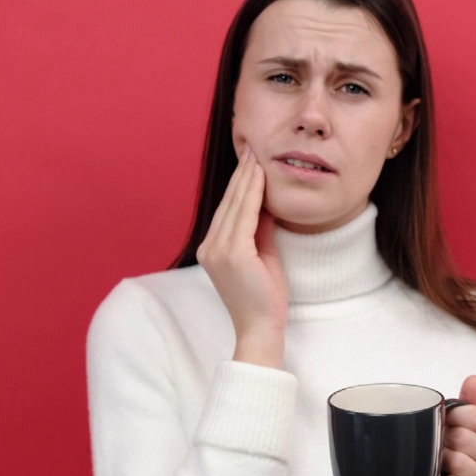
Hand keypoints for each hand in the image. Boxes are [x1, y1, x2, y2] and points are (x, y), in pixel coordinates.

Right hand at [196, 145, 287, 365]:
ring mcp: (218, 251)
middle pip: (228, 202)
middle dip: (242, 174)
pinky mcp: (232, 254)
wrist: (261, 327)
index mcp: (212, 249)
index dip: (239, 183)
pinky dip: (252, 194)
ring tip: (257, 155)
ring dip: (247, 178)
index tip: (249, 161)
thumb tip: (265, 202)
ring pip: (235, 205)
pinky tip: (260, 176)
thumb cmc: (264, 296)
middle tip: (252, 148)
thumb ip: (260, 229)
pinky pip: (244, 215)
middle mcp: (209, 247)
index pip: (227, 208)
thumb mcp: (262, 255)